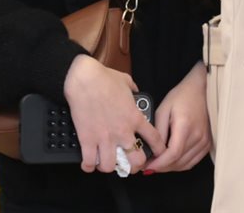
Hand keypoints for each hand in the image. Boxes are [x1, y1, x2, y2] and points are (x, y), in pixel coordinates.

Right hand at [63, 55, 165, 173]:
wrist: (84, 79)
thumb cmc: (104, 77)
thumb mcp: (127, 81)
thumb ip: (134, 90)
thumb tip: (135, 91)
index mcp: (135, 117)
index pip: (154, 139)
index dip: (158, 150)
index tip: (158, 153)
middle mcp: (122, 131)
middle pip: (136, 161)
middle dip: (135, 166)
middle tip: (130, 164)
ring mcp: (104, 137)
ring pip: (111, 166)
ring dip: (109, 166)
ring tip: (107, 163)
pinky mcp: (87, 139)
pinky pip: (89, 162)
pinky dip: (89, 166)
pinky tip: (89, 163)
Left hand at [144, 61, 210, 172]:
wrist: (201, 89)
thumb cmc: (182, 96)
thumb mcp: (163, 109)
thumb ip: (158, 131)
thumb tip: (152, 151)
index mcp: (185, 126)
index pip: (172, 154)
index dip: (158, 164)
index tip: (147, 166)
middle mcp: (198, 136)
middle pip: (178, 162)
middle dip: (161, 167)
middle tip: (148, 166)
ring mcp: (205, 141)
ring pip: (185, 165)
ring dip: (170, 168)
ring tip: (158, 164)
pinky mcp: (208, 143)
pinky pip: (193, 161)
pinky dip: (181, 164)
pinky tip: (171, 161)